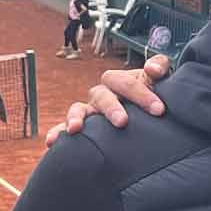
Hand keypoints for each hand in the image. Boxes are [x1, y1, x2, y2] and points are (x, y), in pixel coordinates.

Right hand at [43, 54, 172, 146]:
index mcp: (119, 81)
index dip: (142, 94)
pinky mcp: (83, 127)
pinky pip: (65, 128)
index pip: (126, 83)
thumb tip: (152, 70)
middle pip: (102, 96)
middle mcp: (102, 94)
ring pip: (79, 109)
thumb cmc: (152, 95)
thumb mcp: (158, 80)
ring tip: (75, 128)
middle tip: (122, 122)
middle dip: (111, 108)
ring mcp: (91, 111)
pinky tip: (51, 142)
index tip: (159, 110)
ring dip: (76, 117)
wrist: (148, 114)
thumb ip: (158, 67)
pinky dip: (58, 133)